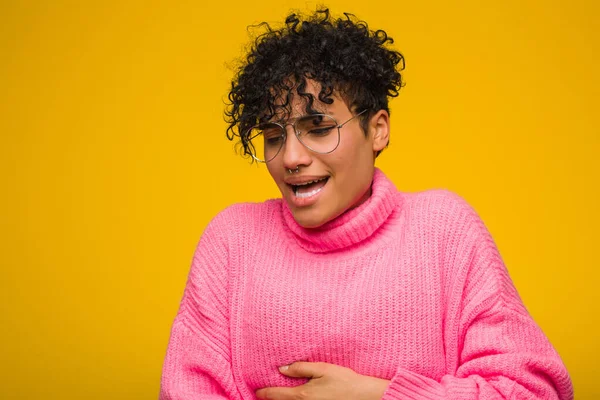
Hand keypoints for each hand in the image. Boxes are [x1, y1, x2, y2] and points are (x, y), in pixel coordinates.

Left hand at [255, 361, 389, 399]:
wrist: (363, 396)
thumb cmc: (344, 381)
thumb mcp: (322, 369)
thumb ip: (301, 368)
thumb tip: (282, 369)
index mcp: (302, 395)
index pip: (277, 395)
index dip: (264, 393)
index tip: (257, 391)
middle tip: (263, 395)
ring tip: (277, 397)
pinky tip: (294, 399)